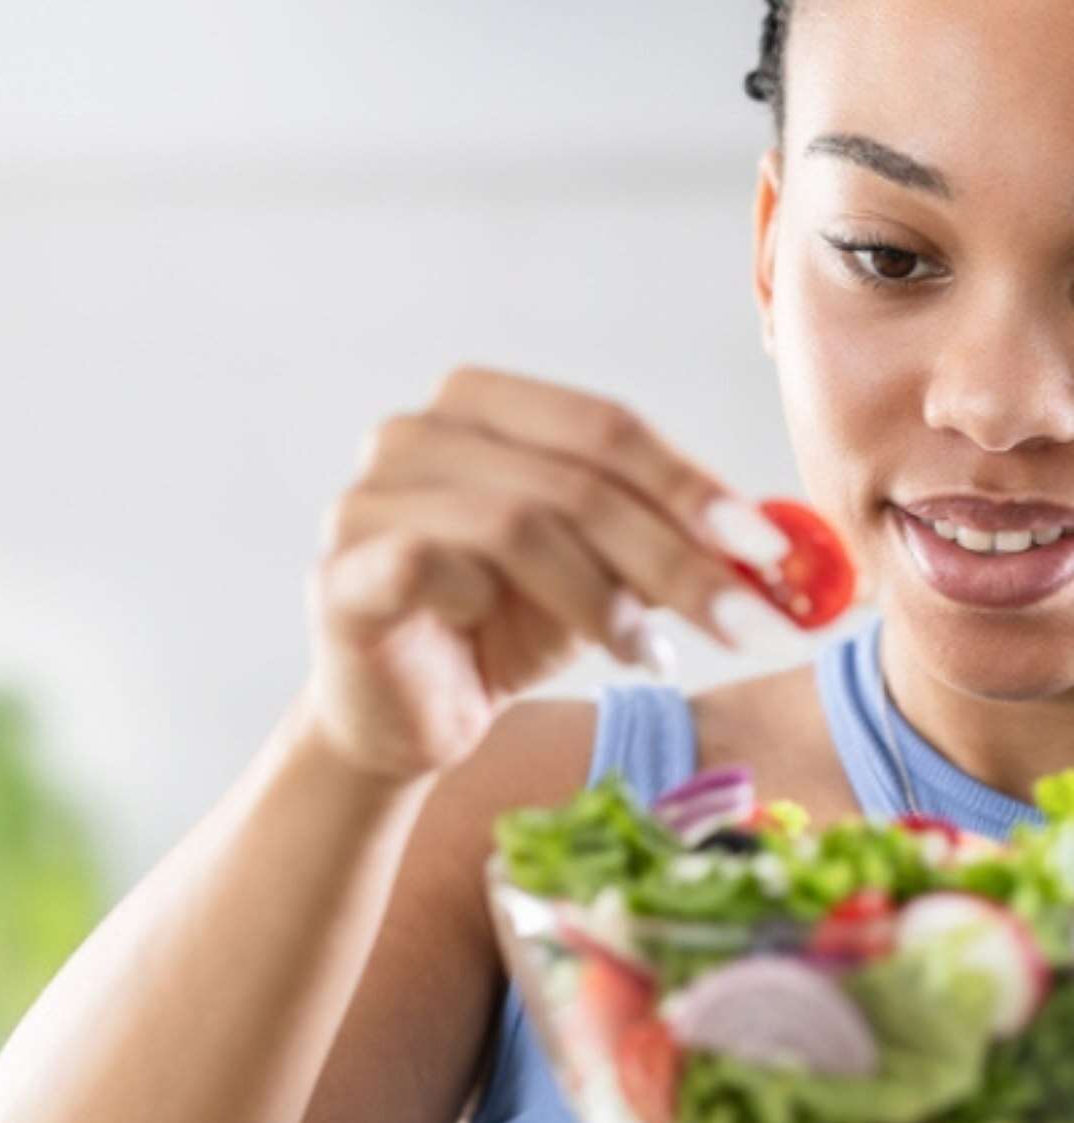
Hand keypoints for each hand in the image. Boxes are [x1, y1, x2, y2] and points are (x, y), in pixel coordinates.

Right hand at [304, 362, 790, 784]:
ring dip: (607, 597)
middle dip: (676, 555)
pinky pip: (439, 568)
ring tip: (653, 656)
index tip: (770, 551)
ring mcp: (369, 496)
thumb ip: (671, 544)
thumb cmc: (501, 629)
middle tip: (746, 622)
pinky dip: (504, 607)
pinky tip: (535, 654)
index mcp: (483, 404)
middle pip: (575, 476)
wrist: (403, 719)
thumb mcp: (602, 576)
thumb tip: (779, 548)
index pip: (607, 425)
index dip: (693, 484)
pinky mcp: (342, 570)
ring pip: (519, 523)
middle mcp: (417, 430)